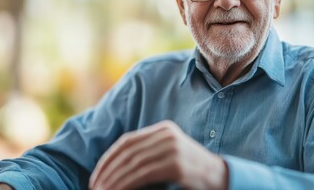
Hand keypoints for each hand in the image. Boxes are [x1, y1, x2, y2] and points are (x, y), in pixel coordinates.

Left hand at [88, 120, 227, 189]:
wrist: (220, 176)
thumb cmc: (190, 169)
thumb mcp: (168, 153)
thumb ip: (148, 152)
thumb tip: (116, 165)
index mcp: (163, 129)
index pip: (127, 141)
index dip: (108, 159)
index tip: (95, 175)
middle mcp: (167, 135)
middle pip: (127, 152)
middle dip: (107, 171)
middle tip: (94, 187)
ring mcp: (172, 148)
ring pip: (133, 164)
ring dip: (113, 180)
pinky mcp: (176, 164)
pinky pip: (143, 174)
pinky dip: (126, 184)